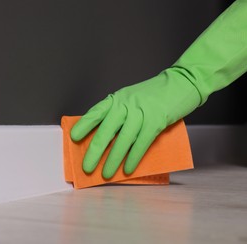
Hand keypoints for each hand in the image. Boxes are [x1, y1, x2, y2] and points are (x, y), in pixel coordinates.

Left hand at [70, 68, 200, 177]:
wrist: (182, 81)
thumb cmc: (154, 94)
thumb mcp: (131, 98)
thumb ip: (119, 113)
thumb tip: (106, 138)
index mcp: (117, 98)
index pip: (96, 112)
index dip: (83, 126)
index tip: (73, 138)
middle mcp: (126, 104)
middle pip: (106, 130)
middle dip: (95, 151)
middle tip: (87, 167)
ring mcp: (141, 112)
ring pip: (123, 140)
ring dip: (113, 159)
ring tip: (105, 174)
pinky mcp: (156, 121)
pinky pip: (141, 143)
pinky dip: (133, 157)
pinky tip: (127, 169)